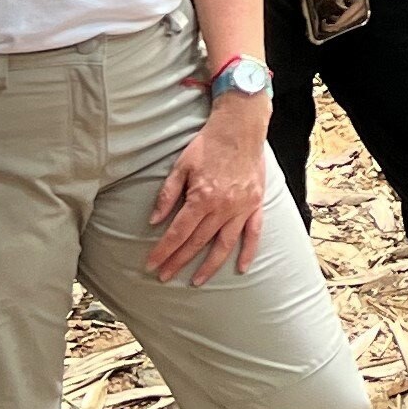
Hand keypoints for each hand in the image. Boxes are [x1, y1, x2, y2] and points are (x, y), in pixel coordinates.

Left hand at [147, 98, 268, 283]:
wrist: (241, 127)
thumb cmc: (209, 144)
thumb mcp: (181, 166)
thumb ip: (168, 195)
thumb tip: (154, 220)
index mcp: (202, 197)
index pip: (178, 232)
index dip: (163, 251)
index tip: (151, 265)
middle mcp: (223, 207)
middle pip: (197, 242)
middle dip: (178, 262)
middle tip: (165, 277)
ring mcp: (242, 207)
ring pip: (224, 244)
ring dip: (210, 265)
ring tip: (197, 281)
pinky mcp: (256, 203)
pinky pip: (254, 233)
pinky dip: (248, 252)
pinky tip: (241, 268)